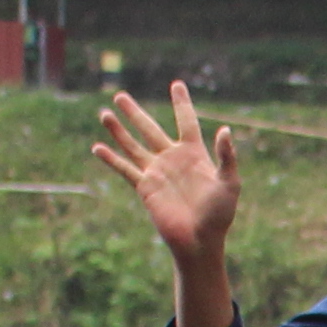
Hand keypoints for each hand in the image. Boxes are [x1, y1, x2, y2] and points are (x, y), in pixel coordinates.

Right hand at [94, 83, 244, 314]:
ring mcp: (157, 173)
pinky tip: (97, 147)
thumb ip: (226, 156)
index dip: (181, 103)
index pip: (186, 121)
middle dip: (134, 113)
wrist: (200, 242)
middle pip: (150, 129)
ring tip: (104, 113)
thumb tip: (225, 130)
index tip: (176, 84)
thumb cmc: (219, 215)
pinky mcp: (145, 188)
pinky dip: (111, 159)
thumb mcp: (229, 183)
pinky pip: (125, 169)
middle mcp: (172, 159)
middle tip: (119, 95)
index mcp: (194, 154)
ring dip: (118, 131)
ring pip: (133, 145)